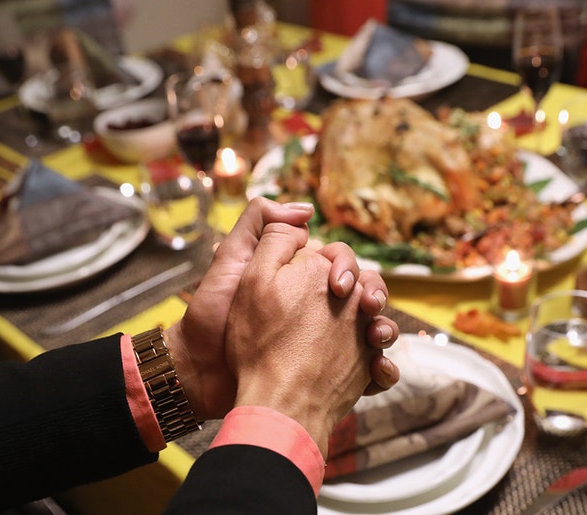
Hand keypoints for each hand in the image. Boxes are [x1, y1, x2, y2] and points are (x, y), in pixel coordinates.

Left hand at [224, 222, 382, 455]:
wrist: (202, 374)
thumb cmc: (213, 315)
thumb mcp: (231, 260)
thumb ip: (260, 224)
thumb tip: (307, 210)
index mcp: (300, 280)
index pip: (340, 264)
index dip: (348, 268)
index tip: (340, 284)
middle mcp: (318, 308)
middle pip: (364, 295)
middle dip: (375, 296)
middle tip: (370, 310)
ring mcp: (327, 343)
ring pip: (373, 330)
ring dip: (385, 331)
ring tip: (377, 339)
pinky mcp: (330, 377)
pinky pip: (368, 372)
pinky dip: (382, 371)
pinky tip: (377, 373)